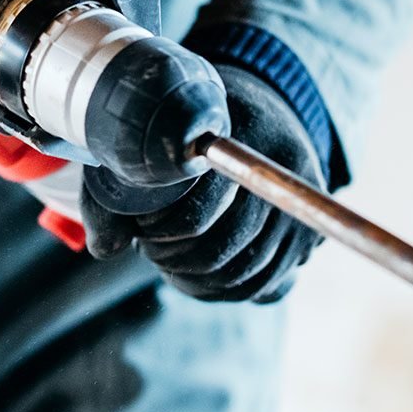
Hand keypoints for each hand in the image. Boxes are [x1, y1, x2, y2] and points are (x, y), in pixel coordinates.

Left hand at [81, 64, 323, 302]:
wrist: (252, 120)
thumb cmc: (185, 133)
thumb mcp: (144, 145)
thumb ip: (113, 192)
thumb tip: (106, 248)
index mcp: (241, 132)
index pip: (197, 214)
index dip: (160, 233)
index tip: (141, 228)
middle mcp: (285, 170)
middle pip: (221, 251)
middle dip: (174, 260)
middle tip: (150, 248)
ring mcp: (301, 208)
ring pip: (243, 277)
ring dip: (196, 280)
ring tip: (170, 260)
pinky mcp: (306, 239)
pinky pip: (266, 287)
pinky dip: (226, 291)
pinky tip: (198, 277)